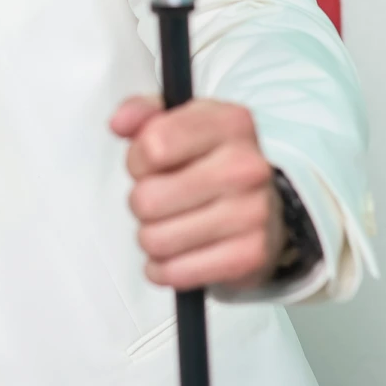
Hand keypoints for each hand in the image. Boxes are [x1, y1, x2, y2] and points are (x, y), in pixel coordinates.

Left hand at [111, 97, 285, 290]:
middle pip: (147, 198)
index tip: (150, 163)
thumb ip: (143, 113)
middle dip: (141, 201)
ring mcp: (252, 213)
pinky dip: (165, 267)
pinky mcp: (249, 256)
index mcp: (230, 123)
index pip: (154, 145)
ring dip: (151, 236)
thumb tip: (121, 122)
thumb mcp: (181, 122)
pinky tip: (178, 252)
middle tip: (161, 198)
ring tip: (170, 224)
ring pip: (155, 239)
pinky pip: (175, 272)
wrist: (265, 207)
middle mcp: (248, 166)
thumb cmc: (212, 162)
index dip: (138, 159)